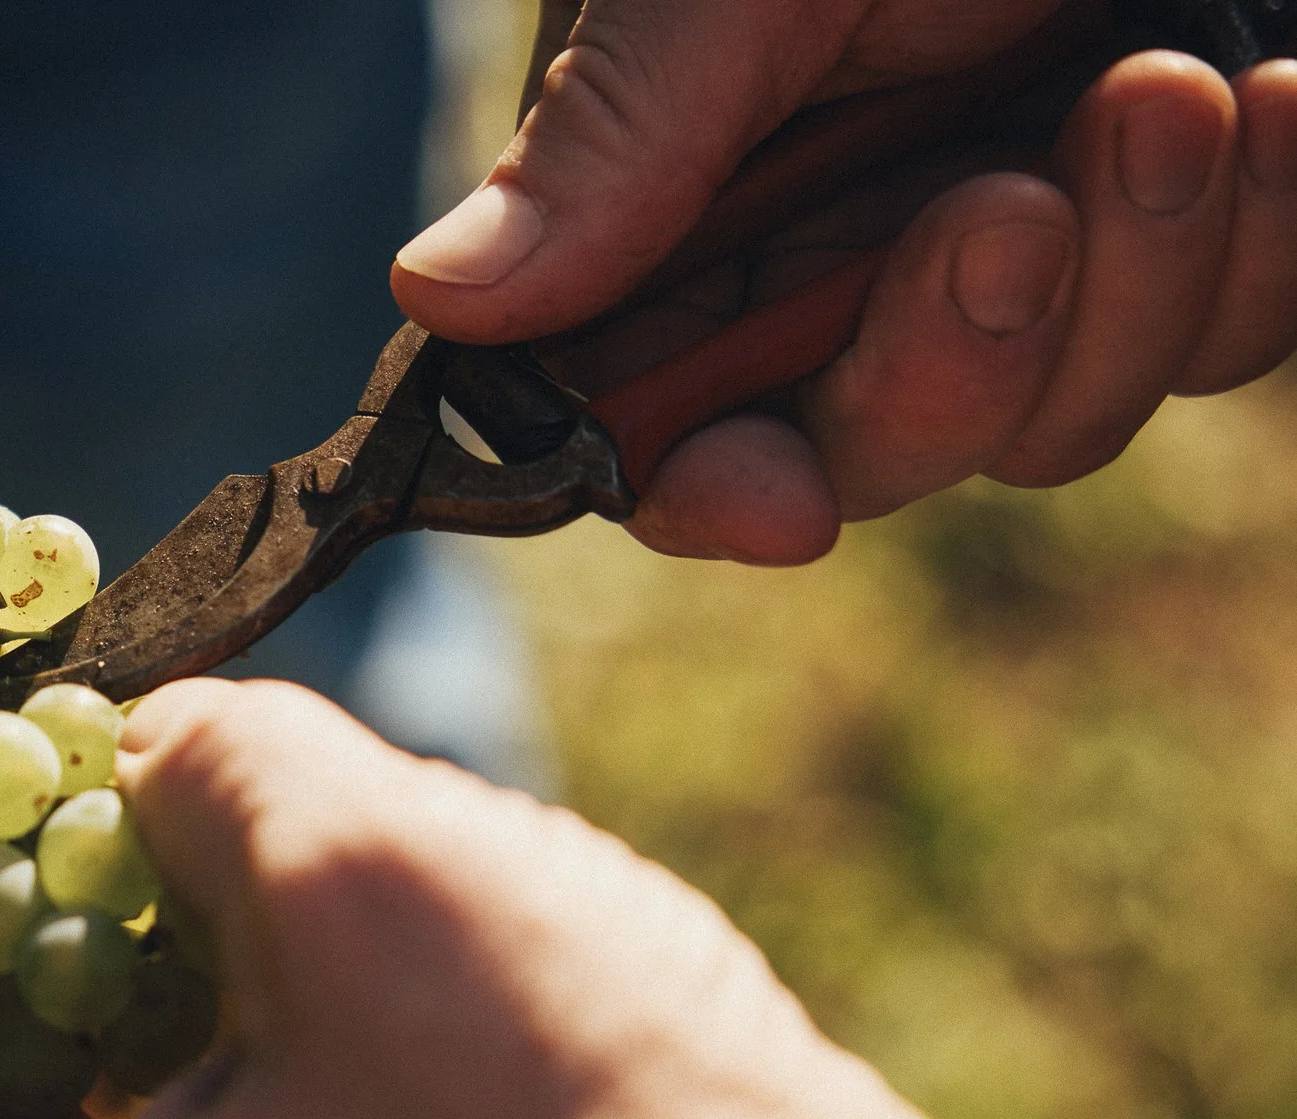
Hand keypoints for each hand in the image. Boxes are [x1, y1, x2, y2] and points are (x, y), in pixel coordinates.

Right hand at [391, 0, 1296, 565]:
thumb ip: (612, 140)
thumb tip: (433, 298)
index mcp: (694, 213)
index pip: (667, 423)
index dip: (710, 488)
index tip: (779, 505)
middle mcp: (840, 256)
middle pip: (872, 448)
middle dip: (950, 365)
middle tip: (1007, 210)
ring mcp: (1008, 246)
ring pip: (1060, 413)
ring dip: (1134, 277)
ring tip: (1168, 86)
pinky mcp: (1170, 225)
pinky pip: (1224, 328)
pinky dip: (1259, 239)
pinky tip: (1278, 98)